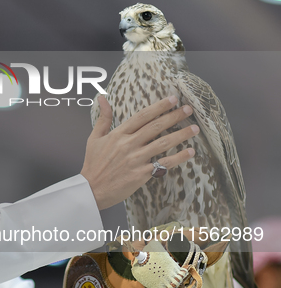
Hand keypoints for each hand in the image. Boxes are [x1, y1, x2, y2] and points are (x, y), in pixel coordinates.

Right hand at [81, 95, 198, 209]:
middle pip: (156, 126)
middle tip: (189, 109)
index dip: (159, 106)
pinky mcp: (141, 174)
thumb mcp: (94, 138)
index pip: (142, 116)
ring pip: (163, 143)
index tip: (173, 99)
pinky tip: (190, 152)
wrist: (91, 189)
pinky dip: (178, 157)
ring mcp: (136, 159)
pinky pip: (163, 163)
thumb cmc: (93, 164)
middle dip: (174, 116)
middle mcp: (128, 144)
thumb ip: (103, 118)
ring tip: (195, 128)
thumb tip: (102, 98)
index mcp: (118, 134)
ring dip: (181, 135)